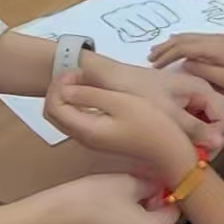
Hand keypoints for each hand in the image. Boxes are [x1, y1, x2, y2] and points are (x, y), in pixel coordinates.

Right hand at [39, 174, 180, 223]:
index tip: (159, 179)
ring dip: (135, 211)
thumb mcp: (128, 182)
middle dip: (150, 202)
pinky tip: (106, 205)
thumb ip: (151, 184)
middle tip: (138, 181)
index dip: (167, 193)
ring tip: (120, 191)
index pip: (173, 212)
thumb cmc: (91, 199)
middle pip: (156, 222)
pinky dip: (119, 221)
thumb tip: (159, 183)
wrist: (54, 215)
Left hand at [45, 73, 201, 182]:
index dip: (57, 86)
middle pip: (54, 113)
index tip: (75, 72)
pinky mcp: (100, 138)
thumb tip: (65, 90)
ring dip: (68, 96)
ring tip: (84, 80)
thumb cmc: (150, 124)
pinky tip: (94, 93)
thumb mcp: (120, 102)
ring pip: (64, 116)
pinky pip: (77, 120)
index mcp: (85, 129)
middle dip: (58, 90)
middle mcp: (82, 137)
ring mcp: (91, 139)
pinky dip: (77, 104)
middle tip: (76, 74)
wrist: (169, 152)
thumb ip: (89, 96)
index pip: (53, 107)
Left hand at [82, 55, 223, 150]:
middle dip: (216, 135)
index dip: (221, 134)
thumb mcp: (166, 113)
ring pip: (211, 119)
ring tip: (190, 148)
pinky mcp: (180, 102)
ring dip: (205, 135)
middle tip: (200, 151)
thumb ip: (194, 128)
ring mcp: (191, 95)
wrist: (109, 77)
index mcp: (202, 89)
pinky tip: (178, 140)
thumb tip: (220, 144)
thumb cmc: (136, 91)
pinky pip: (197, 118)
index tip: (206, 149)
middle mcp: (200, 90)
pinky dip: (193, 131)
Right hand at [150, 34, 223, 95]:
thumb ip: (203, 71)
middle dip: (166, 46)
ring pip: (191, 37)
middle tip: (149, 56)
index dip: (166, 55)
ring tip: (159, 51)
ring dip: (174, 44)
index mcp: (213, 47)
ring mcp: (220, 39)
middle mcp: (215, 38)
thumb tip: (184, 64)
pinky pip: (198, 40)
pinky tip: (181, 48)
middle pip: (184, 39)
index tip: (154, 65)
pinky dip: (185, 43)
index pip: (183, 47)